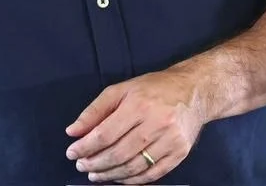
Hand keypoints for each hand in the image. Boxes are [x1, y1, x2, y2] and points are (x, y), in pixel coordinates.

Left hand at [65, 67, 207, 183]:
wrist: (194, 92)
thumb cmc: (154, 88)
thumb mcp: (121, 90)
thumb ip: (95, 110)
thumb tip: (73, 131)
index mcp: (138, 105)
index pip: (105, 134)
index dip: (85, 147)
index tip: (72, 153)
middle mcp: (156, 123)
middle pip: (119, 153)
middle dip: (96, 163)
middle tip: (82, 166)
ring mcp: (170, 140)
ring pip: (134, 167)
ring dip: (111, 175)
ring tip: (96, 174)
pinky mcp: (179, 153)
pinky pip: (152, 174)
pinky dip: (132, 180)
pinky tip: (119, 178)